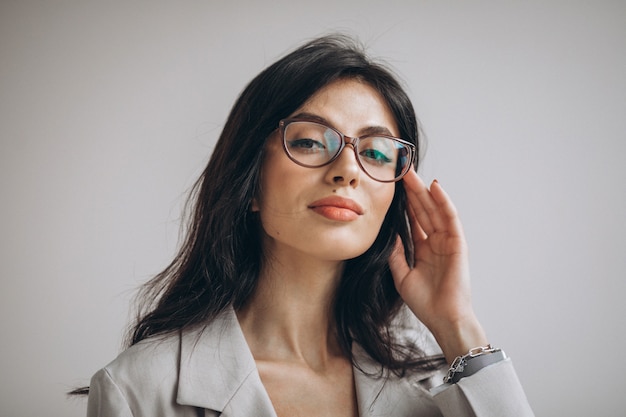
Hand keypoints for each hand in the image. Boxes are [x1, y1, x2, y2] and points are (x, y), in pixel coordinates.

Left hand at [388, 170, 487, 362]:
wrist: (443, 318)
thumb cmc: (425, 302)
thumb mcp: (401, 275)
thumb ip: (396, 253)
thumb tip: (388, 233)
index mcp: (424, 248)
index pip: (413, 219)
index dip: (403, 203)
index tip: (392, 186)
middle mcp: (436, 242)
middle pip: (423, 210)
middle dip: (412, 190)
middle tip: (401, 170)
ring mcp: (448, 241)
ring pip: (434, 210)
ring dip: (424, 191)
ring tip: (412, 173)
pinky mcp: (458, 244)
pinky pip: (450, 219)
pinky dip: (443, 202)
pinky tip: (434, 188)